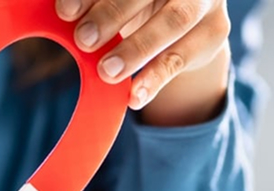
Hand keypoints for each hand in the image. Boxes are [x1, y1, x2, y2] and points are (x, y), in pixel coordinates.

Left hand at [57, 0, 230, 124]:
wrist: (186, 25)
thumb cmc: (135, 6)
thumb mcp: (113, 3)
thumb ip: (93, 5)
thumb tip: (59, 13)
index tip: (63, 12)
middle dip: (112, 13)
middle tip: (83, 40)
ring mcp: (205, 0)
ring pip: (174, 20)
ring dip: (137, 48)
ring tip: (105, 72)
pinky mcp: (214, 31)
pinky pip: (182, 57)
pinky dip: (155, 79)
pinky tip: (133, 97)